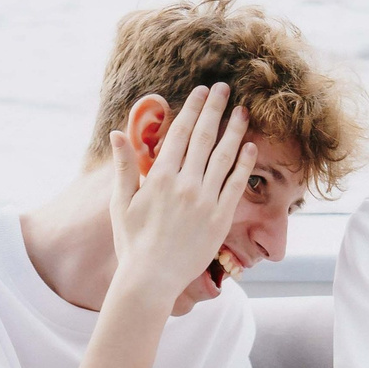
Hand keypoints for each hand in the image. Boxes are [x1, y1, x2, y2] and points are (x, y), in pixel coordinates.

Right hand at [109, 83, 255, 306]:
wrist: (152, 278)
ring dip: (234, 131)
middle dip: (215, 109)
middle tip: (225, 89)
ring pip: (224, 157)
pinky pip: (235, 185)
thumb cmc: (132, 242)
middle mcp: (185, 184)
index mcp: (160, 177)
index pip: (179, 133)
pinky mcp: (220, 218)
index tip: (202, 92)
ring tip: (243, 111)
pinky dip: (244, 164)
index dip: (192, 109)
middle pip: (204, 137)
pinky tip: (251, 147)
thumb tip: (117, 133)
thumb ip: (124, 166)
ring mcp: (205, 201)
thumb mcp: (121, 202)